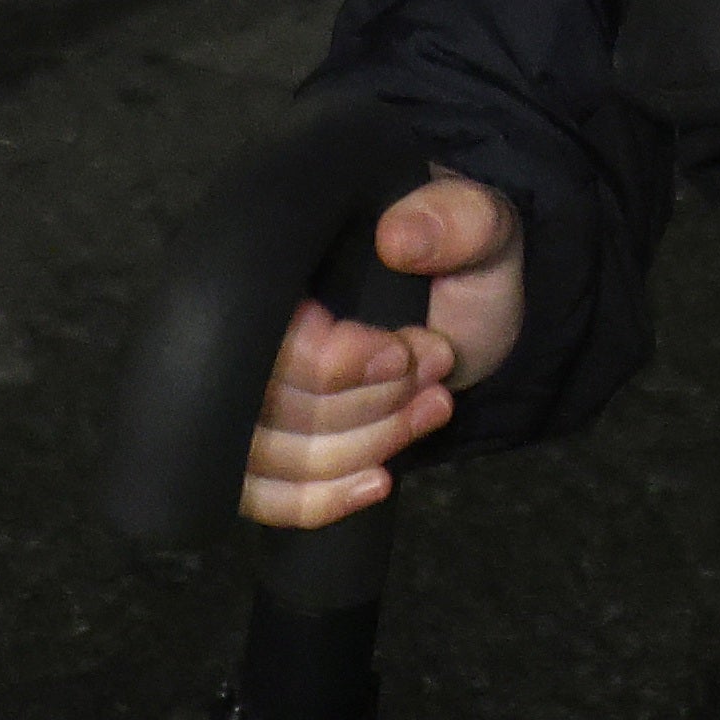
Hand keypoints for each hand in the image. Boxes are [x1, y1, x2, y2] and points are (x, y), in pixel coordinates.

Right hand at [240, 178, 521, 531]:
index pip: (263, 336)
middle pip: (261, 406)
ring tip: (431, 408)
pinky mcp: (265, 440)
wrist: (468, 307)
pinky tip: (378, 483)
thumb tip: (396, 238)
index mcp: (274, 259)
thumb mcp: (480, 226)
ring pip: (265, 457)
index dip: (333, 363)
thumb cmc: (464, 258)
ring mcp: (244, 389)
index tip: (404, 355)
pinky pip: (261, 496)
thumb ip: (453, 220)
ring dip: (360, 446)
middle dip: (365, 404)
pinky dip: (319, 500)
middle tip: (434, 375)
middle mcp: (240, 326)